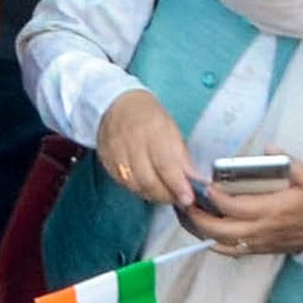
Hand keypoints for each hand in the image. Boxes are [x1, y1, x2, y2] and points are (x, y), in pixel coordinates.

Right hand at [94, 86, 196, 210]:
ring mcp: (116, 151)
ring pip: (134, 185)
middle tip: (179, 199)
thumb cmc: (149, 116)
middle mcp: (132, 141)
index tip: (188, 197)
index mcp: (153, 130)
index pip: (166, 165)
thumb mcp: (172, 130)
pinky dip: (137, 188)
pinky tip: (147, 186)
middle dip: (166, 195)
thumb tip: (196, 181)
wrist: (117, 103)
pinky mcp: (106, 159)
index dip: (178, 185)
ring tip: (165, 194)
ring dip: (152, 194)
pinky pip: (122, 182)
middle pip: (149, 180)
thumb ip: (182, 157)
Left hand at [183, 155, 302, 257]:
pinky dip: (214, 244)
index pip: (234, 207)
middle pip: (221, 230)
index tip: (204, 186)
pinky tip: (203, 232)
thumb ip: (292, 162)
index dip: (215, 197)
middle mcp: (262, 229)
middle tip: (185, 201)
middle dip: (198, 217)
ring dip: (201, 230)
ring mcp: (259, 242)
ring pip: (222, 243)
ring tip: (187, 214)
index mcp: (272, 210)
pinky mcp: (259, 249)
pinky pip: (231, 251)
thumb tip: (270, 149)